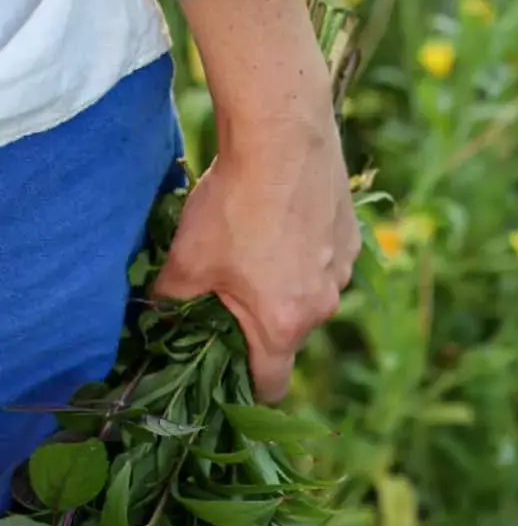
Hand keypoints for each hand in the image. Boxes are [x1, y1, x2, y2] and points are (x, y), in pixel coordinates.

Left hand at [153, 93, 359, 401]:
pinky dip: (302, 251)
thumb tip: (157, 315)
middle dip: (258, 322)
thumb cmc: (234, 207)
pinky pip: (323, 260)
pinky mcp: (352, 238)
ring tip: (254, 243)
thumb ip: (171, 301)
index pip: (272, 385)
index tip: (225, 370)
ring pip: (307, 295)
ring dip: (283, 284)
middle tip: (226, 288)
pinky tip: (277, 218)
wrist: (282, 139)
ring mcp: (342, 272)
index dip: (246, 387)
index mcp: (283, 326)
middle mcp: (323, 307)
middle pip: (288, 335)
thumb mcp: (186, 261)